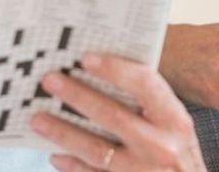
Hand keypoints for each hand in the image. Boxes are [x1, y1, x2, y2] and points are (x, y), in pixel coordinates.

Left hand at [31, 54, 204, 171]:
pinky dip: (72, 166)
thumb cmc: (180, 156)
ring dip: (63, 132)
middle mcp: (161, 146)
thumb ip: (152, 105)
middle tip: (51, 80)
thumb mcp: (176, 127)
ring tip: (38, 119)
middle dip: (77, 96)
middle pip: (112, 116)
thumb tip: (105, 77)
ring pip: (95, 149)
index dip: (115, 69)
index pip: (145, 85)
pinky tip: (56, 155)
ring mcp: (142, 170)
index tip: (86, 58)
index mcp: (176, 121)